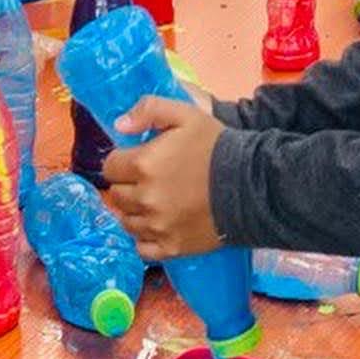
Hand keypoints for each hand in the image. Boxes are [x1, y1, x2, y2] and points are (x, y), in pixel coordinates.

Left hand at [103, 96, 224, 261]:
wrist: (250, 184)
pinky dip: (144, 237)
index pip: (109, 167)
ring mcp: (157, 227)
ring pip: (126, 222)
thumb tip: (119, 125)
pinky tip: (155, 224)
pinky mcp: (171, 248)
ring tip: (152, 201)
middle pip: (116, 195)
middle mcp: (145, 199)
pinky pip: (142, 248)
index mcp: (143, 165)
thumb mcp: (184, 115)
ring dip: (133, 210)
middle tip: (146, 178)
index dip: (121, 160)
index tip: (135, 158)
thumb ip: (148, 110)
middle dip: (126, 184)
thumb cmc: (214, 146)